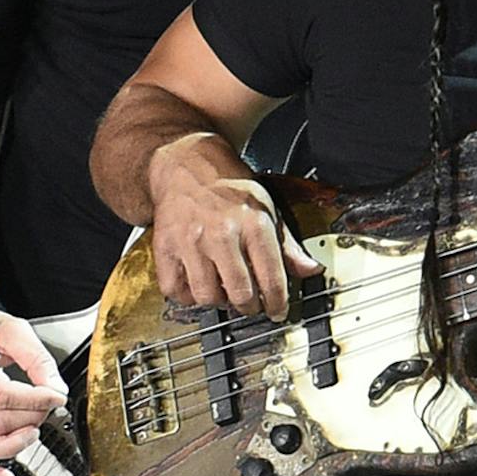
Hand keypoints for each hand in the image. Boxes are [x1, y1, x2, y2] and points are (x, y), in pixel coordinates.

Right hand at [148, 135, 319, 318]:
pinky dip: (187, 295)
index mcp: (254, 224)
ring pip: (208, 297)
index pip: (272, 279)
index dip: (277, 304)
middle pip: (240, 294)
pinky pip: (175, 290)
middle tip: (251, 303)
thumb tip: (310, 270)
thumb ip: (288, 245)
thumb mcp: (268, 208)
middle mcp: (222, 234)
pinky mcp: (166, 247)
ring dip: (219, 301)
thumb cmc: (229, 187)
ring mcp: (191, 242)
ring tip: (224, 289)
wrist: (188, 164)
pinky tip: (198, 283)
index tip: (277, 311)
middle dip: (250, 307)